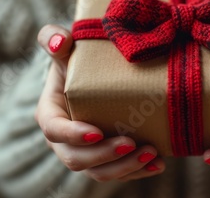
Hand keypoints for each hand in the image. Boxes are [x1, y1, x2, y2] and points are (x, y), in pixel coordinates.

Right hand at [35, 24, 164, 181]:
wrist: (93, 75)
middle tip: (131, 143)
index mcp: (50, 113)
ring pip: (99, 171)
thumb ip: (54, 38)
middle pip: (77, 159)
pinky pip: (118, 172)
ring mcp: (85, 152)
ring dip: (124, 167)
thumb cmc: (77, 59)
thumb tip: (62, 41)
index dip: (73, 135)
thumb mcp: (64, 45)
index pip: (54, 130)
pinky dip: (138, 171)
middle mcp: (64, 140)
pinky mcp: (106, 158)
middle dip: (104, 156)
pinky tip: (158, 164)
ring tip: (151, 154)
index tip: (96, 132)